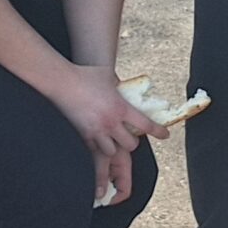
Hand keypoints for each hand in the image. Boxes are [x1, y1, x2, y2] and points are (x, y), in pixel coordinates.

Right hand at [52, 65, 159, 198]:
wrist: (62, 81)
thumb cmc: (84, 74)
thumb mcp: (108, 76)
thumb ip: (118, 83)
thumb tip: (122, 83)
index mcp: (121, 108)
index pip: (146, 124)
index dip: (158, 131)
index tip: (165, 135)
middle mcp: (111, 123)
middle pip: (131, 145)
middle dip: (132, 142)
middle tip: (129, 136)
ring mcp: (96, 131)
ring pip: (112, 152)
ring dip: (115, 147)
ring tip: (113, 141)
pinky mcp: (82, 135)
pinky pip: (94, 150)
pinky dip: (98, 148)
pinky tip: (98, 142)